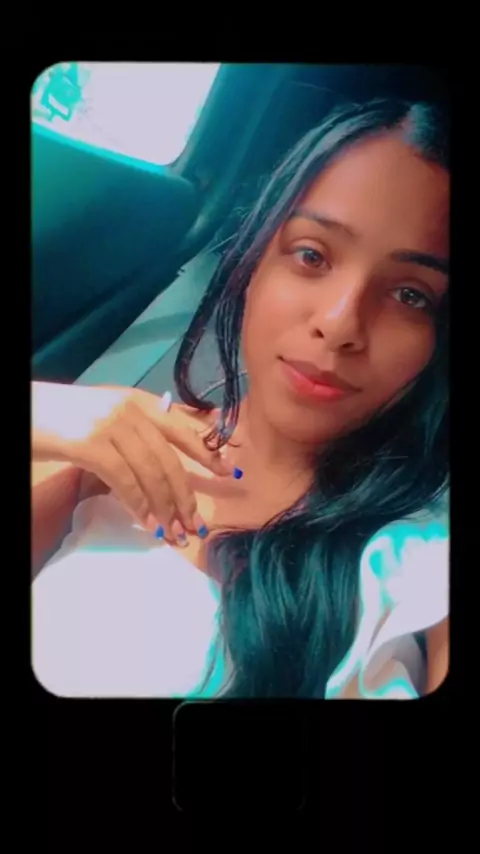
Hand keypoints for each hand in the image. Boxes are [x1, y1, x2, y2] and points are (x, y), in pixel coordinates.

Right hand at [60, 387, 235, 542]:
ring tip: (174, 534)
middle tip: (197, 524)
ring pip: (152, 473)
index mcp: (138, 400)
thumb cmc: (63, 416)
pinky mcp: (91, 444)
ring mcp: (111, 425)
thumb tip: (169, 454)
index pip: (184, 426)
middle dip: (187, 494)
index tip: (230, 473)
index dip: (209, 451)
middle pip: (171, 456)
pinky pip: (126, 482)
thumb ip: (138, 427)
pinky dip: (140, 507)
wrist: (24, 410)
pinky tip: (149, 525)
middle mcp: (130, 408)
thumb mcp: (107, 414)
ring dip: (166, 508)